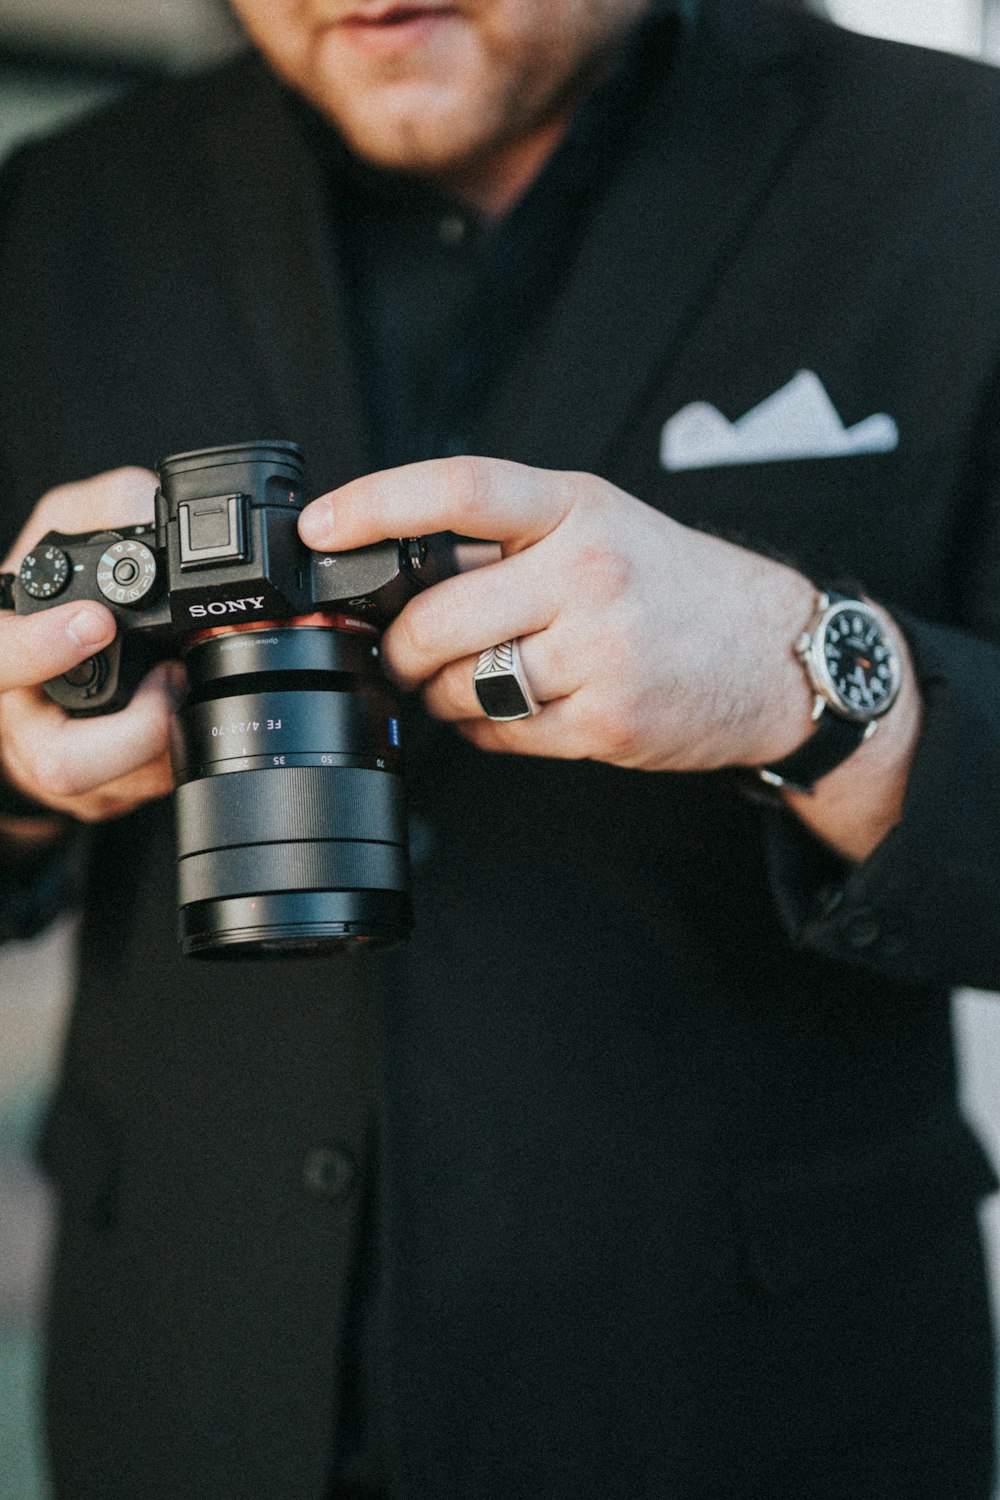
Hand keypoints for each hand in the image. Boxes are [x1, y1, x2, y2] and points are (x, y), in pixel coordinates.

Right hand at [0, 468, 181, 825]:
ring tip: (182, 686)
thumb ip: (107, 504)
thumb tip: (151, 505)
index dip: (40, 649)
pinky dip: (174, 753)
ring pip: (115, 787)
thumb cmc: (56, 590)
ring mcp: (59, 764)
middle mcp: (23, 718)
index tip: (97, 622)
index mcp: (3, 650)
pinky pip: (142, 791)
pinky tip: (182, 713)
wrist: (50, 658)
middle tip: (171, 679)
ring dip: (166, 741)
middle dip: (132, 732)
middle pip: (61, 761)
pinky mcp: (98, 792)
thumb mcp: (69, 523)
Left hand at [299, 456, 817, 771]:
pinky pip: (500, 735)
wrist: (776, 652)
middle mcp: (590, 571)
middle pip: (438, 616)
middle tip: (399, 651)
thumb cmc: (674, 586)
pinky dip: (485, 730)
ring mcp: (601, 650)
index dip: (377, 504)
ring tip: (469, 681)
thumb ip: (509, 538)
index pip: (461, 489)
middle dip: (398, 646)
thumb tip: (394, 563)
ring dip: (440, 694)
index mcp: (578, 508)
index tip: (319, 526)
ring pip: (460, 685)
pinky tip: (516, 709)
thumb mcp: (601, 525)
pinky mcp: (607, 720)